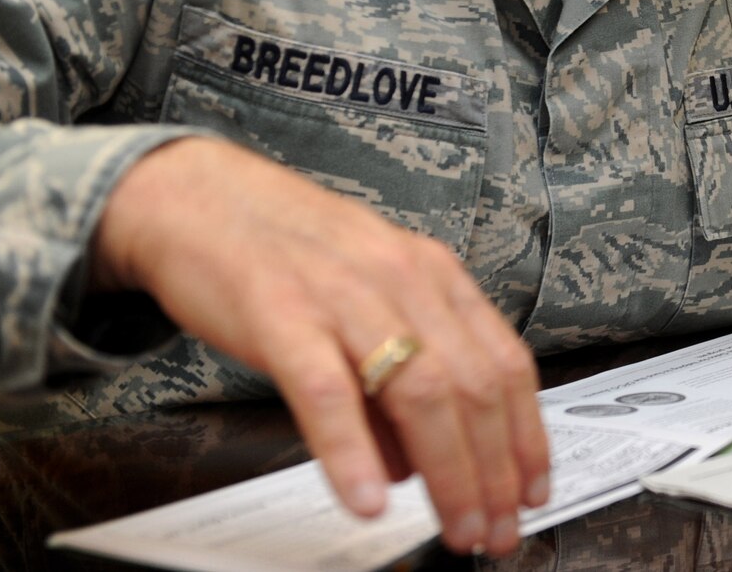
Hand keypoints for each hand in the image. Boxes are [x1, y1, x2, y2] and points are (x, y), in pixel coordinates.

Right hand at [91, 138, 549, 555]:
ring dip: (448, 472)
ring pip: (421, 391)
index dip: (526, 435)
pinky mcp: (281, 315)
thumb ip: (395, 379)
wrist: (198, 199)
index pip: (506, 362)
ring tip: (456, 527)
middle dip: (494, 471)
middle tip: (497, 531)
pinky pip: (328, 392)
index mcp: (433, 275)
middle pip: (473, 387)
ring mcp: (345, 296)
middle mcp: (403, 280)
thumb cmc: (287, 255)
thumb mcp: (367, 302)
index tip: (533, 491)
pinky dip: (353, 452)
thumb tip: (415, 467)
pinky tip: (367, 500)